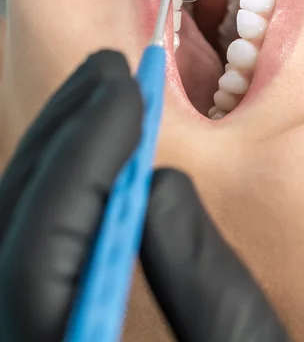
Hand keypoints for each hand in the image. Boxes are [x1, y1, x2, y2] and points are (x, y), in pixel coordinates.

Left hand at [0, 48, 289, 340]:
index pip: (44, 249)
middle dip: (65, 136)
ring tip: (103, 90)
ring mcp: (29, 332)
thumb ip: (203, 284)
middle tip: (111, 71)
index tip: (126, 89)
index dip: (83, 156)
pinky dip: (61, 179)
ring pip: (14, 225)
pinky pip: (33, 237)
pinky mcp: (45, 319)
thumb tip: (153, 182)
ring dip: (58, 148)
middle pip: (14, 228)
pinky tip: (95, 144)